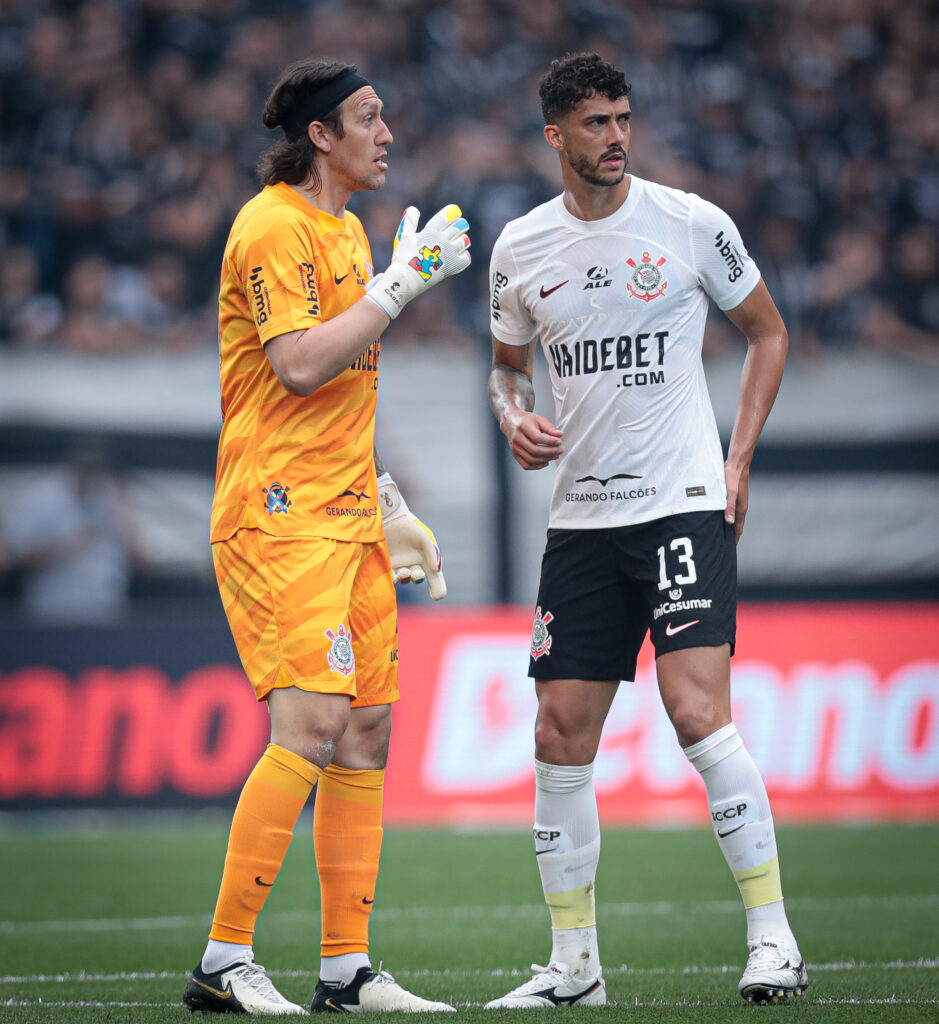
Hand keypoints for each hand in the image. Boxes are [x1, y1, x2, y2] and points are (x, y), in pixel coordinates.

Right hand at [364, 205, 470, 318]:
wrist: (406, 279)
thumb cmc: (403, 259)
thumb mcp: (403, 237)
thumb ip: (409, 222)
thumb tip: (412, 208)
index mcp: (431, 231)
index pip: (445, 217)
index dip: (452, 212)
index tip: (456, 211)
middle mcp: (442, 240)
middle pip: (458, 228)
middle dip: (461, 225)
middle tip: (463, 225)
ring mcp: (449, 253)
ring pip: (464, 242)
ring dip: (463, 240)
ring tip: (463, 240)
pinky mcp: (454, 266)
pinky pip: (466, 258)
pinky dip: (464, 256)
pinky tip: (461, 255)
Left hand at [377, 474, 446, 599]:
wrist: (389, 517)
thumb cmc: (410, 526)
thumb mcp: (424, 539)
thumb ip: (432, 555)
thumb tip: (436, 571)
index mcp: (425, 559)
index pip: (434, 577)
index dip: (437, 587)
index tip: (436, 596)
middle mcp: (413, 564)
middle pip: (418, 578)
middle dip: (417, 578)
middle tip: (416, 574)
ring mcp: (399, 564)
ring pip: (403, 578)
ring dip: (405, 578)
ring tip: (403, 571)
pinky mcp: (386, 564)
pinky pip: (390, 576)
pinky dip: (393, 579)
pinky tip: (395, 575)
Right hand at [501, 408, 562, 469]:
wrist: (511, 422)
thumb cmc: (526, 420)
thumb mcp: (539, 419)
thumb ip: (550, 427)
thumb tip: (560, 435)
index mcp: (523, 427)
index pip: (537, 438)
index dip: (550, 441)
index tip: (559, 442)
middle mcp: (517, 438)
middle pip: (534, 450)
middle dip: (550, 452)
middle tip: (560, 450)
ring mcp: (515, 448)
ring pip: (531, 460)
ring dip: (545, 460)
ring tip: (555, 456)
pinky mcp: (515, 455)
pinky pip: (526, 465)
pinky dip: (537, 466)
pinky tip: (546, 461)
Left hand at [724, 462, 748, 543]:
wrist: (738, 463)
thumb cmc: (733, 477)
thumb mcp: (730, 492)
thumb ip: (729, 507)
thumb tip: (729, 523)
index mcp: (741, 508)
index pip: (738, 529)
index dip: (734, 540)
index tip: (728, 552)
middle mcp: (741, 507)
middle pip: (736, 526)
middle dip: (731, 536)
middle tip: (722, 547)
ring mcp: (737, 501)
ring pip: (733, 518)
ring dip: (728, 527)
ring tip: (719, 535)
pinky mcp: (733, 496)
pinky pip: (729, 511)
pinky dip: (725, 518)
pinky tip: (718, 518)